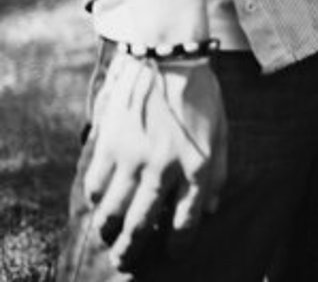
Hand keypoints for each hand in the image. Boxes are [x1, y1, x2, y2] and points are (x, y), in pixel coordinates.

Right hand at [82, 52, 227, 269]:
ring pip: (112, 211)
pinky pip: (95, 185)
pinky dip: (96, 199)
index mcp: (198, 165)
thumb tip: (211, 211)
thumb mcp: (222, 132)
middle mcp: (165, 167)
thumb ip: (219, 173)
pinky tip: (101, 201)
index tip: (175, 253)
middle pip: (141, 225)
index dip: (180, 242)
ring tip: (109, 238)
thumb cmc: (201, 95)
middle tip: (127, 263)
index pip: (186, 219)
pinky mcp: (110, 144)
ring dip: (108, 231)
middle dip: (132, 251)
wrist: (169, 57)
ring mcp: (134, 157)